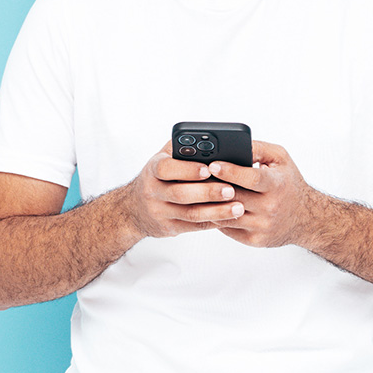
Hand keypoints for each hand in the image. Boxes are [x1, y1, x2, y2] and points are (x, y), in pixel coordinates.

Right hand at [122, 144, 245, 238]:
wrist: (134, 209)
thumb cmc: (158, 178)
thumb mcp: (163, 159)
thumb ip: (183, 150)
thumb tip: (212, 143)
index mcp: (153, 169)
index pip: (166, 168)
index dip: (188, 169)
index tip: (208, 169)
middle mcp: (153, 191)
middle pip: (181, 194)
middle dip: (209, 192)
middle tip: (231, 189)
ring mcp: (159, 212)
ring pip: (190, 214)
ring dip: (217, 211)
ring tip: (238, 207)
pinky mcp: (168, 228)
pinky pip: (194, 227)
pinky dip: (213, 222)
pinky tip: (229, 218)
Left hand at [208, 141, 319, 247]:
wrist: (306, 218)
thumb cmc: (289, 184)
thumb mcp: (280, 159)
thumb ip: (257, 149)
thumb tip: (233, 145)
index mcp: (277, 185)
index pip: (252, 179)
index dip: (230, 172)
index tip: (213, 165)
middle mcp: (271, 207)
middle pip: (234, 198)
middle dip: (213, 187)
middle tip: (195, 178)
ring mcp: (262, 226)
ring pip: (227, 216)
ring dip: (210, 204)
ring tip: (197, 192)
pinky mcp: (255, 240)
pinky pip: (228, 229)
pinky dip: (216, 218)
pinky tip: (208, 208)